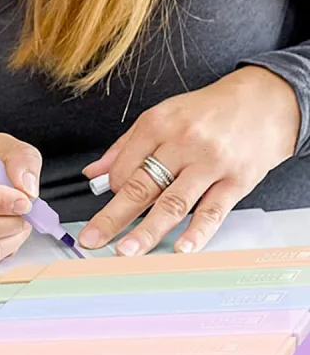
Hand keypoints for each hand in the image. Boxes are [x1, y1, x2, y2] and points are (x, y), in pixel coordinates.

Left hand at [80, 66, 299, 255]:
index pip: (125, 165)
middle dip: (114, 216)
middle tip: (94, 238)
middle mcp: (182, 143)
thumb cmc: (208, 112)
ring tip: (128, 250)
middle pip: (142, 186)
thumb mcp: (162, 116)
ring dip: (148, 231)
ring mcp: (210, 164)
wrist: (261, 104)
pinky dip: (196, 233)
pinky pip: (212, 211)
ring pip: (173, 203)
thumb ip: (126, 145)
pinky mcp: (236, 181)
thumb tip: (95, 172)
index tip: (106, 203)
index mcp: (158, 124)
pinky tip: (182, 248)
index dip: (112, 189)